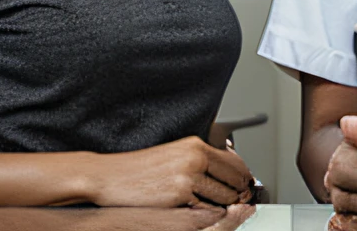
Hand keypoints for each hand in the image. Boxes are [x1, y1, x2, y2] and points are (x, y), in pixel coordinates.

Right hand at [84, 135, 254, 206]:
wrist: (109, 176)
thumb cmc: (138, 168)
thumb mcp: (174, 153)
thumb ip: (200, 157)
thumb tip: (226, 166)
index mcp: (196, 145)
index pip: (234, 162)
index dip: (244, 176)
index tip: (246, 184)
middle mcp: (195, 158)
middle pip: (234, 179)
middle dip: (238, 192)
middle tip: (239, 199)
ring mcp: (188, 176)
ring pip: (223, 196)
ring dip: (224, 204)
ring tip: (217, 205)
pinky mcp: (179, 195)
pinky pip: (205, 208)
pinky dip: (206, 212)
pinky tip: (198, 210)